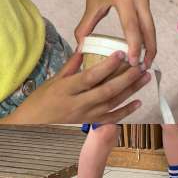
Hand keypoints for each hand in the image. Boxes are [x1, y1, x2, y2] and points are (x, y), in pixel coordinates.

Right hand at [5, 51, 150, 123]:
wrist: (31, 128)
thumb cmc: (40, 103)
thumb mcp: (53, 81)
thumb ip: (71, 67)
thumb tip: (84, 49)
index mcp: (66, 90)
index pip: (91, 76)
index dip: (108, 65)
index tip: (121, 53)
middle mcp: (78, 104)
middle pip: (107, 90)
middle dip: (127, 78)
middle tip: (141, 66)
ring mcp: (86, 116)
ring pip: (113, 103)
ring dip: (131, 90)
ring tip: (145, 78)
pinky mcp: (90, 125)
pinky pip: (112, 118)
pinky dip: (126, 111)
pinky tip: (138, 102)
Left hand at [75, 0, 156, 67]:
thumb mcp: (91, 5)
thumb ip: (85, 27)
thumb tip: (80, 48)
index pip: (131, 27)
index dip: (134, 46)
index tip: (132, 62)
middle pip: (148, 29)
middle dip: (148, 50)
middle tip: (143, 67)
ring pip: (152, 28)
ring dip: (150, 46)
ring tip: (146, 62)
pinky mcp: (147, 1)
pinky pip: (150, 23)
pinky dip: (148, 38)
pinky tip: (145, 50)